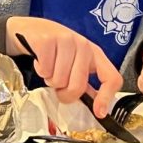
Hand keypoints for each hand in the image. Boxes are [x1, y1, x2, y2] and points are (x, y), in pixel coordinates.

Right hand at [6, 16, 122, 117]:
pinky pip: (45, 71)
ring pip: (59, 80)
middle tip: (57, 84)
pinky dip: (40, 71)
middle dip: (63, 92)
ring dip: (49, 80)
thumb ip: (84, 83)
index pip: (111, 77)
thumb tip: (96, 108)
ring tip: (49, 68)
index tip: (98, 112)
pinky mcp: (47, 40)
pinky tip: (40, 61)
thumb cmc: (54, 51)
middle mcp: (83, 45)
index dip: (106, 97)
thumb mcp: (73, 65)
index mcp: (95, 54)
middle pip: (78, 86)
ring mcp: (66, 40)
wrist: (31, 31)